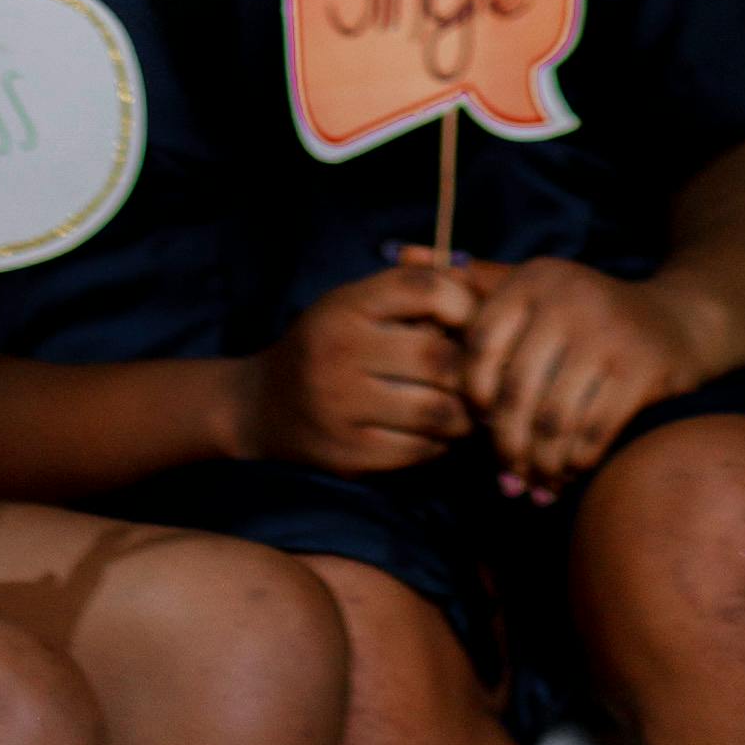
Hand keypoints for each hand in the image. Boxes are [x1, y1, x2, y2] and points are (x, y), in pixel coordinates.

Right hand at [244, 265, 476, 475]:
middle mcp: (339, 353)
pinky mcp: (347, 455)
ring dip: (463, 413)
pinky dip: (440, 444)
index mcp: (345, 307)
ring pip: (437, 412)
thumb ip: (412, 293)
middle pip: (439, 357)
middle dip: (470, 368)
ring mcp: (341, 408)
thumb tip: (485, 294)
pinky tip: (436, 434)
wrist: (259, 406)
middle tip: (480, 376)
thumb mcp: (355, 304)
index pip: (426, 289)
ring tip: (465, 408)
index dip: (465, 303)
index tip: (471, 323)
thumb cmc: (326, 345)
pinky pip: (419, 451)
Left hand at [459, 257, 703, 496]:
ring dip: (540, 463)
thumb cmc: (584, 313)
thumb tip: (399, 252)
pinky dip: (575, 463)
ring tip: (534, 484)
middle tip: (504, 475)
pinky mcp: (642, 368)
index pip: (480, 343)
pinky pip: (593, 431)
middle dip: (505, 444)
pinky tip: (568, 474)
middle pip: (515, 390)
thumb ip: (472, 282)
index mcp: (534, 278)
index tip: (475, 422)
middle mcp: (569, 299)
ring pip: (553, 419)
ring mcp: (608, 334)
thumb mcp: (533, 287)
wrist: (677, 322)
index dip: (470, 392)